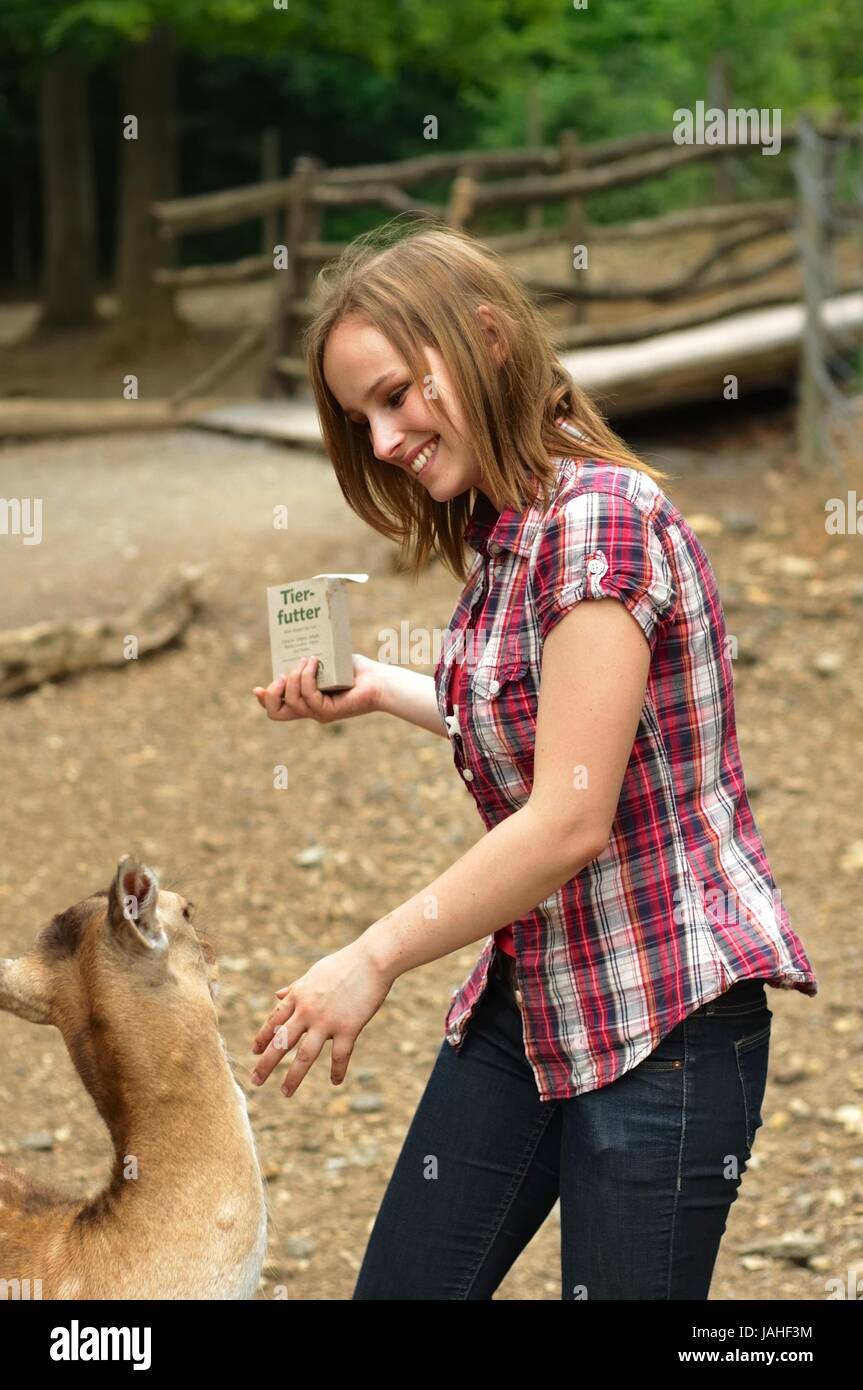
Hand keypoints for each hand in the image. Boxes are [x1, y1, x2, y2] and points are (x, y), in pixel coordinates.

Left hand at [249, 941, 392, 1095]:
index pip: (274, 1021)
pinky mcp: (348, 1028)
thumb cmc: (344, 964)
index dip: (262, 1037)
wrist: (372, 959)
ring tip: (285, 1092)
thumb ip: (295, 987)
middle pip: (282, 1042)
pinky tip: (335, 1082)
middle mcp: (307, 1010)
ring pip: (304, 1055)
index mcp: (298, 995)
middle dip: (266, 1063)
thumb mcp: (313, 973)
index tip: (254, 1051)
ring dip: (293, 1076)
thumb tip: (277, 993)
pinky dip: (337, 1070)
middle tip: (255, 1080)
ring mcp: (326, 1021)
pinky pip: (339, 1055)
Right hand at [253, 652, 383, 723]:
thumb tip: (293, 653)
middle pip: (275, 714)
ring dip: (295, 676)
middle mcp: (310, 710)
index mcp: (306, 701)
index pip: (278, 709)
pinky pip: (308, 694)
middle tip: (281, 676)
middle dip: (272, 694)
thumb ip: (308, 663)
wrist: (379, 680)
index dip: (263, 701)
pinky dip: (308, 675)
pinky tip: (316, 661)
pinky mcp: (328, 712)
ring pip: (291, 700)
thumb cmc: (355, 670)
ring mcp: (318, 713)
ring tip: (307, 659)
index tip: (257, 689)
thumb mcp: (326, 663)